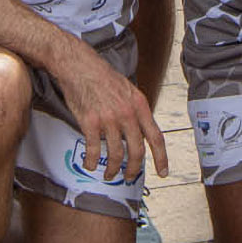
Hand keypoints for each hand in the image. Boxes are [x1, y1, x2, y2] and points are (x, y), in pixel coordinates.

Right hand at [60, 42, 167, 181]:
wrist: (79, 66)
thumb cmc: (101, 76)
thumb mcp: (127, 89)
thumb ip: (135, 110)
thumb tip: (139, 129)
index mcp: (139, 105)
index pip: (156, 137)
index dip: (161, 158)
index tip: (163, 172)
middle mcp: (127, 114)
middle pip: (136, 151)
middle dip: (134, 169)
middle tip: (129, 176)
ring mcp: (109, 119)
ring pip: (116, 154)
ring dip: (113, 169)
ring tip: (109, 173)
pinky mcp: (90, 122)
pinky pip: (94, 150)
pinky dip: (92, 161)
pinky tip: (90, 164)